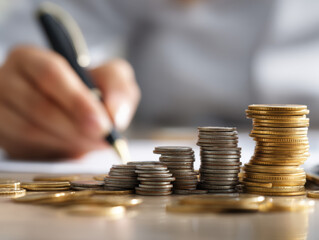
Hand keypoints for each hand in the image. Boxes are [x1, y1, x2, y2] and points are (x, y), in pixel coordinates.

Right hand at [0, 46, 139, 158]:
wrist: (70, 110)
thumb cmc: (88, 89)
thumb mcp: (109, 78)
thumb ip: (118, 87)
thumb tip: (115, 116)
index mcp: (30, 58)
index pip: (50, 73)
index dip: (78, 101)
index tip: (103, 124)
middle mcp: (7, 80)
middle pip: (39, 106)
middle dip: (76, 128)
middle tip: (102, 139)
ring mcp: (0, 110)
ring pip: (30, 131)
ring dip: (67, 142)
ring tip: (93, 144)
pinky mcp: (1, 135)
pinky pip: (24, 150)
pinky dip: (54, 153)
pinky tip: (74, 149)